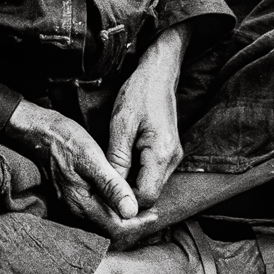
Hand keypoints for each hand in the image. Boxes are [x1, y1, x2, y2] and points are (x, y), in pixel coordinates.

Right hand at [6, 100, 150, 236]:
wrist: (39, 132)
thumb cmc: (66, 140)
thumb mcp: (92, 158)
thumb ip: (111, 185)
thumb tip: (131, 211)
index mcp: (82, 204)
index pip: (116, 227)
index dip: (138, 224)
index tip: (155, 214)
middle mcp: (76, 211)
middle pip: (110, 232)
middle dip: (133, 227)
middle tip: (152, 214)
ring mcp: (72, 206)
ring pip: (103, 226)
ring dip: (123, 221)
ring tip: (141, 210)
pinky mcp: (72, 198)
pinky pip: (96, 215)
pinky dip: (112, 214)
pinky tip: (122, 202)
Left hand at [106, 25, 187, 207]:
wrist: (157, 74)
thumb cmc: (138, 94)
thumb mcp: (121, 124)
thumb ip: (118, 158)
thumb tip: (112, 188)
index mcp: (162, 154)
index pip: (145, 197)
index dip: (124, 200)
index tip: (103, 192)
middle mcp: (172, 160)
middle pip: (149, 194)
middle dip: (125, 193)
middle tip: (101, 183)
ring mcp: (172, 157)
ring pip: (150, 185)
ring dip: (129, 182)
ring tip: (108, 170)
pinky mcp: (167, 152)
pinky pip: (151, 173)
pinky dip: (135, 173)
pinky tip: (120, 161)